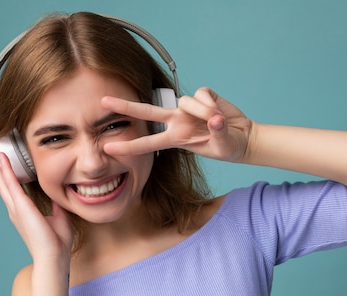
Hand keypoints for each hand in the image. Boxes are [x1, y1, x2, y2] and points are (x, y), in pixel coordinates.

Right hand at [0, 152, 73, 264]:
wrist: (54, 256)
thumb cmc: (57, 243)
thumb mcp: (59, 218)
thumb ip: (56, 206)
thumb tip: (58, 195)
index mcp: (24, 214)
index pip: (14, 192)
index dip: (8, 178)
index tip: (4, 166)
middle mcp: (16, 210)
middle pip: (3, 185)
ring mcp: (17, 208)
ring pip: (3, 182)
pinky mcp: (21, 206)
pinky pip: (11, 183)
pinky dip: (6, 170)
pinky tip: (1, 160)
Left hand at [101, 87, 253, 161]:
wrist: (243, 138)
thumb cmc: (228, 147)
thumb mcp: (222, 147)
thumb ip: (218, 133)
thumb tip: (215, 120)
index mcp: (176, 138)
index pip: (147, 143)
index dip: (128, 146)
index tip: (107, 149)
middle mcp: (177, 121)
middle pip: (146, 112)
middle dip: (125, 106)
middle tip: (102, 102)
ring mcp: (188, 108)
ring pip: (186, 101)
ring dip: (203, 112)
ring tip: (218, 122)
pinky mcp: (203, 96)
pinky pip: (202, 95)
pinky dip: (211, 103)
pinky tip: (220, 112)